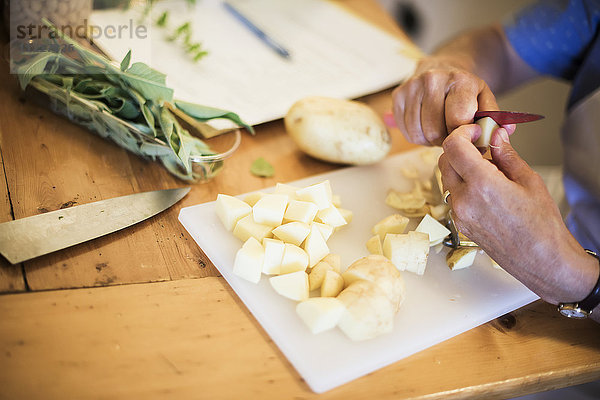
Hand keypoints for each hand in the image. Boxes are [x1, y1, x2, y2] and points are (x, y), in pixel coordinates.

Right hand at [391, 61, 498, 145]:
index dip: (462, 134)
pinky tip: (426, 126)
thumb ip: (495, 119)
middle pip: (434, 130)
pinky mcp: (397, 95)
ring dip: (430, 140)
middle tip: (451, 134)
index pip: (457, 119)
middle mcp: (432, 79)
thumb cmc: (465, 89)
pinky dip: (417, 136)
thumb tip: (506, 131)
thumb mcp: (485, 99)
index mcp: (459, 79)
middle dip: (445, 140)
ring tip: (439, 130)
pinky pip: (405, 131)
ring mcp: (411, 86)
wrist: (444, 67)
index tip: (466, 133)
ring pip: (418, 134)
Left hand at [438, 125, 597, 304]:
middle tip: (482, 147)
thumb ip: (506, 155)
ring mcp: (459, 215)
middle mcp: (464, 200)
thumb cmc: (542, 225)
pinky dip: (463, 186)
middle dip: (460, 149)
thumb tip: (495, 136)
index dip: (462, 133)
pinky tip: (485, 189)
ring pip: (447, 179)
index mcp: (481, 185)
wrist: (543, 261)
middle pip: (445, 161)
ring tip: (489, 170)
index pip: (453, 147)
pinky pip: (453, 197)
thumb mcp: (529, 181)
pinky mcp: (460, 225)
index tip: (476, 131)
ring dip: (460, 168)